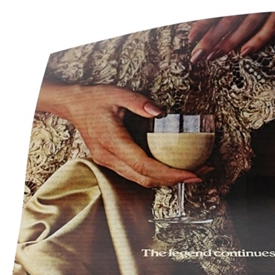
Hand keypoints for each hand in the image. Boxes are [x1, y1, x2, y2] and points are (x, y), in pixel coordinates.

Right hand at [36, 82, 207, 187]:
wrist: (73, 105)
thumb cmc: (94, 99)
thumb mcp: (116, 93)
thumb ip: (138, 102)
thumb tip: (159, 112)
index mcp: (112, 142)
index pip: (145, 166)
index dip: (170, 174)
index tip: (192, 174)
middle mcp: (109, 158)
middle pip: (146, 179)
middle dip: (175, 180)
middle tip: (201, 174)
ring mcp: (109, 163)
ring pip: (142, 181)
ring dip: (167, 180)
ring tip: (193, 173)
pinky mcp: (111, 163)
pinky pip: (137, 175)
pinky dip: (157, 176)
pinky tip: (173, 169)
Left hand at [188, 12, 274, 62]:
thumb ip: (230, 4)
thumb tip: (209, 17)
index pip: (219, 7)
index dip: (204, 23)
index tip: (191, 38)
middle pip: (229, 18)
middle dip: (210, 39)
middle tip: (196, 57)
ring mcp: (268, 2)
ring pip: (246, 24)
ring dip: (229, 42)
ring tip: (213, 56)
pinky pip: (271, 27)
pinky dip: (258, 40)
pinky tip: (244, 53)